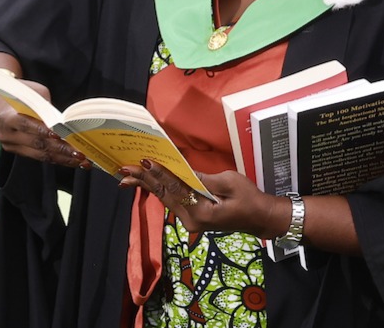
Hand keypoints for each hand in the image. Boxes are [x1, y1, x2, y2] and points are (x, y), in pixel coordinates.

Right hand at [0, 80, 90, 168]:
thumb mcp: (33, 94)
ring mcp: (12, 146)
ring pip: (40, 154)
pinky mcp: (19, 152)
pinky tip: (72, 160)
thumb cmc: (21, 94)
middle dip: (60, 149)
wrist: (2, 102)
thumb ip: (45, 108)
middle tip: (79, 151)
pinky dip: (58, 159)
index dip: (42, 130)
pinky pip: (41, 157)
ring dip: (62, 158)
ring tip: (80, 160)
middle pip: (36, 143)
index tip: (60, 135)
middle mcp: (6, 135)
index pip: (25, 125)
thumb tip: (64, 124)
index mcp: (6, 117)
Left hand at [118, 160, 289, 237]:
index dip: (160, 173)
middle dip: (143, 180)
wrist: (260, 218)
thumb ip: (202, 178)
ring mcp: (190, 221)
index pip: (176, 189)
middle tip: (123, 169)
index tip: (145, 161)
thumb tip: (181, 170)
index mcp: (201, 212)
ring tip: (127, 176)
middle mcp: (191, 220)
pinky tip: (146, 183)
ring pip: (165, 199)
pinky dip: (159, 190)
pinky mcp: (192, 218)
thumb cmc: (249, 198)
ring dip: (147, 185)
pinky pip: (173, 201)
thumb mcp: (229, 182)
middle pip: (164, 195)